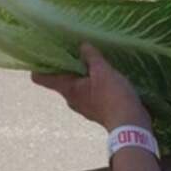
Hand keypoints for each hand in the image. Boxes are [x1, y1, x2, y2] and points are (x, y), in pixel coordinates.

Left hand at [32, 44, 152, 131]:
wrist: (131, 124)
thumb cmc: (113, 96)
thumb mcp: (103, 71)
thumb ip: (91, 57)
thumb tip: (82, 46)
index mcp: (67, 89)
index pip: (40, 78)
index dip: (39, 65)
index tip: (43, 52)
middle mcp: (71, 99)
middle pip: (60, 80)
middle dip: (65, 66)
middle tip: (73, 50)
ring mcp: (84, 106)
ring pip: (76, 86)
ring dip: (82, 75)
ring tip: (92, 60)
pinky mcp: (97, 110)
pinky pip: (89, 93)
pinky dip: (93, 84)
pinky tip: (104, 75)